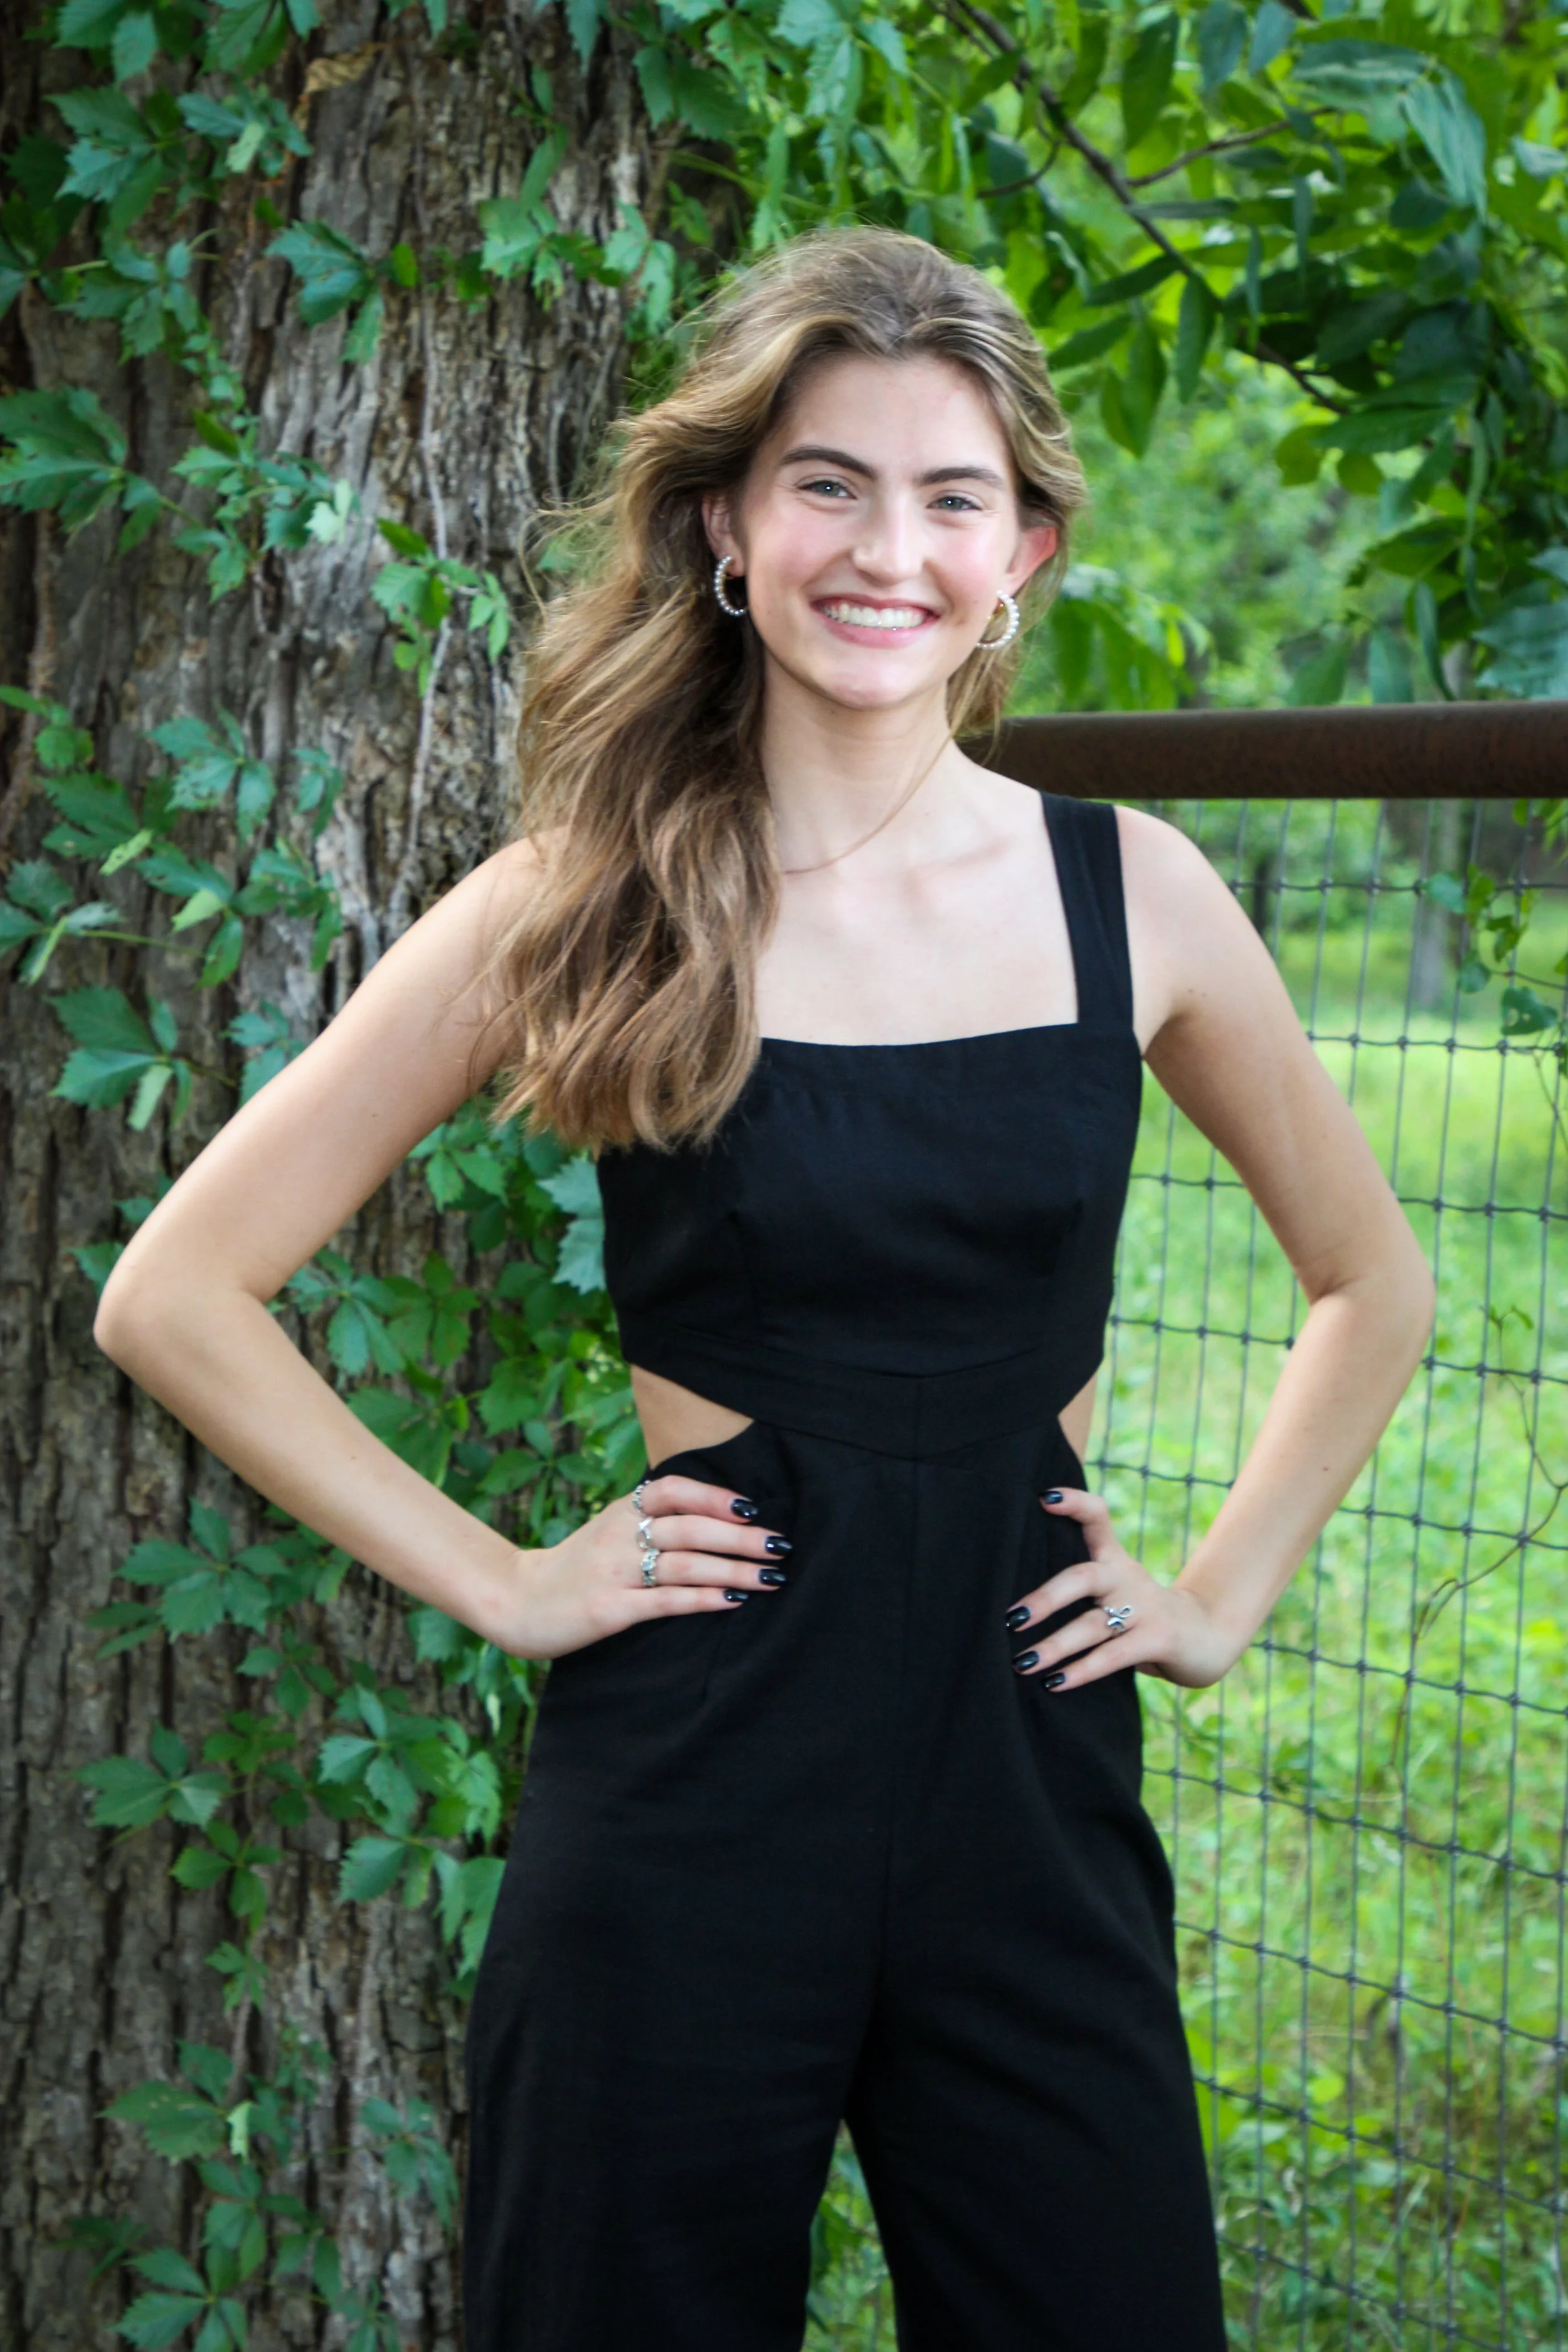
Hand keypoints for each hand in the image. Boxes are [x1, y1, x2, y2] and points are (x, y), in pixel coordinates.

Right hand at [480, 1470, 791, 1660]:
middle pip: (689, 1527)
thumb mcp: (608, 1531)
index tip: (753, 1508)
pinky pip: (666, 1601)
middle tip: (780, 1544)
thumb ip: (649, 1520)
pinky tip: (733, 1599)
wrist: (517, 1601)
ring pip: (684, 1562)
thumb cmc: (575, 1568)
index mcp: (620, 1512)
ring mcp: (613, 1572)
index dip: (715, 1495)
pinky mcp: (610, 1609)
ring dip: (733, 1567)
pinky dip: (704, 1597)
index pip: (673, 1489)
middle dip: (740, 1535)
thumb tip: (712, 1516)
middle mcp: (618, 1535)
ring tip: (770, 1576)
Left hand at [1004, 1486, 1239, 1692]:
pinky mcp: (1158, 1639)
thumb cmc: (1142, 1613)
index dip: (1074, 1504)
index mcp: (1114, 1560)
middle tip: (1011, 1619)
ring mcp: (1145, 1608)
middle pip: (1083, 1577)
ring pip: (1092, 1625)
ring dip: (1055, 1646)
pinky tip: (1055, 1683)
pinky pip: (1113, 1656)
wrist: (1207, 1637)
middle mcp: (1127, 1578)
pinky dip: (1082, 1670)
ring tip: (1021, 1663)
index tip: (1043, 1497)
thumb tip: (1014, 1603)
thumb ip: (1079, 1584)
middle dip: (1046, 1599)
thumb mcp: (1115, 1589)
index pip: (1097, 1518)